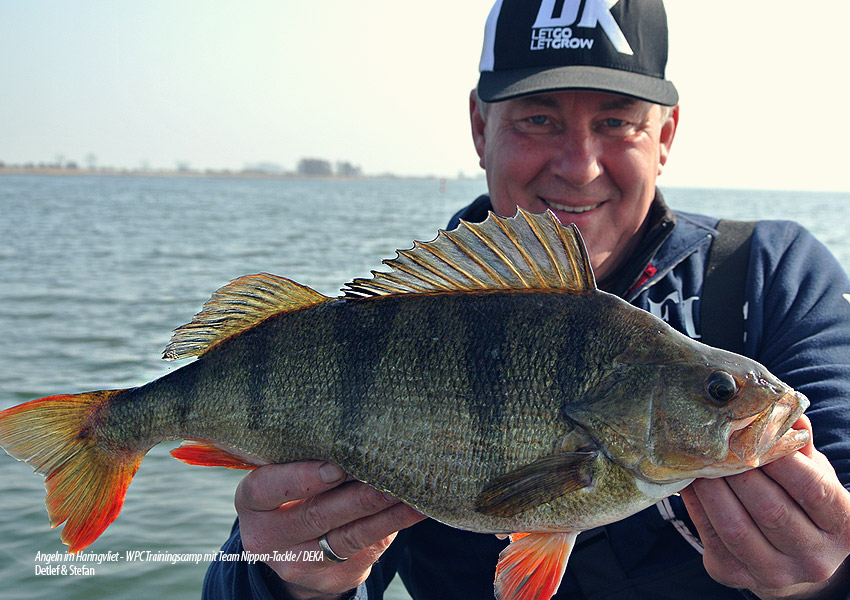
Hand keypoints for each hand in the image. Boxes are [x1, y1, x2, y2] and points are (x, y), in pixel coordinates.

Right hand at [235, 461, 425, 599]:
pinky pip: (368, 549)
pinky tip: (415, 508)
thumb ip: (306, 457)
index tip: (336, 467)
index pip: (267, 489)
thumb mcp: (284, 474)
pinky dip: (394, 525)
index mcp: (252, 503)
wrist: (295, 551)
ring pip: (348, 536)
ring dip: (385, 512)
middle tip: (387, 474)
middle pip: (316, 515)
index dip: (302, 478)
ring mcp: (301, 562)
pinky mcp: (333, 578)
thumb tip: (356, 432)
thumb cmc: (296, 493)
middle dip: (356, 495)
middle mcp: (269, 537)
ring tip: (410, 490)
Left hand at [680, 416, 849, 598]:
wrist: (788, 556)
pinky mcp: (735, 575)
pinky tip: (690, 481)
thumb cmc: (801, 503)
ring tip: (700, 460)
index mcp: (842, 527)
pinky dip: (696, 504)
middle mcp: (814, 558)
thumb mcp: (813, 474)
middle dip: (740, 471)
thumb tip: (781, 407)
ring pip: (735, 526)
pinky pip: (709, 535)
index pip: (813, 489)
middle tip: (719, 443)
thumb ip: (799, 445)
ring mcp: (775, 573)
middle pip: (770, 509)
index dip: (782, 459)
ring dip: (712, 488)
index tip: (757, 433)